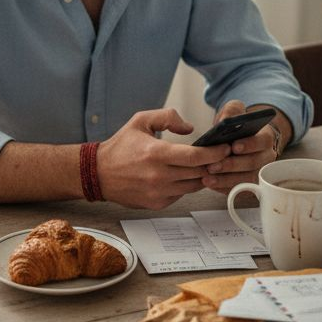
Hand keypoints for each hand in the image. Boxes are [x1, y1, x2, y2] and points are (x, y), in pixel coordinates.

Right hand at [97, 108, 231, 208]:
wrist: (98, 173)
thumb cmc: (121, 147)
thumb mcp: (141, 120)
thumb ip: (168, 117)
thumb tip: (190, 128)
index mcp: (156, 153)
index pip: (196, 157)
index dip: (215, 153)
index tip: (224, 148)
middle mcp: (159, 176)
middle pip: (200, 173)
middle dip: (213, 164)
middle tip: (219, 155)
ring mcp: (158, 192)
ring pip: (193, 186)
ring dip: (201, 176)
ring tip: (203, 165)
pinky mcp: (157, 204)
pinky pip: (181, 195)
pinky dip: (186, 185)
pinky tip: (183, 175)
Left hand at [201, 100, 277, 193]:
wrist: (243, 140)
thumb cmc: (239, 127)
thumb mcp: (236, 111)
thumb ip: (232, 111)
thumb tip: (226, 120)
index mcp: (266, 137)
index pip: (262, 141)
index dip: (249, 145)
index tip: (234, 146)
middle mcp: (266, 157)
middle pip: (253, 164)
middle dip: (232, 165)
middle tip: (213, 165)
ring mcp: (260, 173)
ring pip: (246, 180)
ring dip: (226, 180)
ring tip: (207, 178)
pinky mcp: (251, 185)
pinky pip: (240, 190)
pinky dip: (224, 188)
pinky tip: (210, 184)